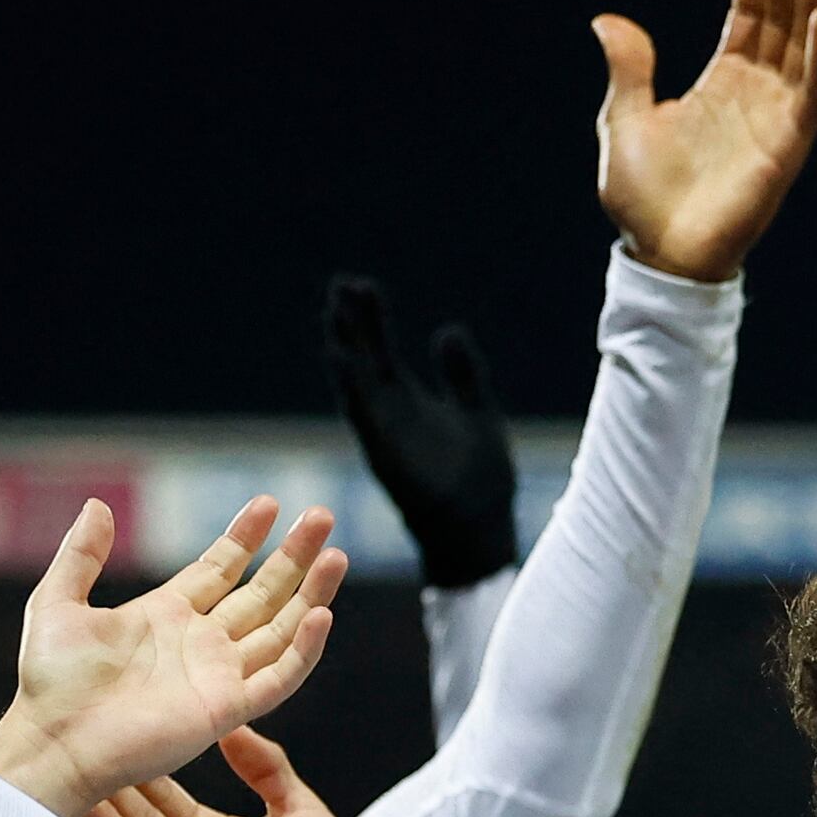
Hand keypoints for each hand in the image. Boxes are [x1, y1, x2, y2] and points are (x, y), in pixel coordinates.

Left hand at [0, 499, 345, 816]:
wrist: (54, 740)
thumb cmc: (50, 683)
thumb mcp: (57, 602)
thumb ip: (81, 555)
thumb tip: (98, 505)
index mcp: (165, 617)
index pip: (220, 570)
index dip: (245, 538)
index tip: (268, 504)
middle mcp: (199, 645)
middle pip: (262, 594)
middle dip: (293, 556)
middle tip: (321, 517)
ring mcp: (217, 677)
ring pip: (281, 630)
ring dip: (310, 593)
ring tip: (335, 554)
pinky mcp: (226, 709)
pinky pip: (278, 678)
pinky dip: (303, 650)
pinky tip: (321, 614)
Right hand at [323, 277, 519, 586]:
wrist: (482, 530)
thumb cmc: (480, 481)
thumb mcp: (476, 411)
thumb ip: (462, 373)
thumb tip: (448, 329)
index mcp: (409, 404)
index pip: (382, 352)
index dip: (371, 320)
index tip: (359, 285)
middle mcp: (390, 417)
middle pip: (364, 361)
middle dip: (352, 325)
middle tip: (339, 285)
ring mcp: (386, 437)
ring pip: (357, 386)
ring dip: (346, 351)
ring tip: (334, 314)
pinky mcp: (388, 457)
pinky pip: (365, 418)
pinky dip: (353, 388)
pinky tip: (344, 358)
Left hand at [595, 0, 816, 283]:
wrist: (661, 251)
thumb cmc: (642, 195)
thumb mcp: (625, 117)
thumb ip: (629, 67)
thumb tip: (607, 19)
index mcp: (719, 84)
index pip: (746, 18)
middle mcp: (753, 94)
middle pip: (778, 22)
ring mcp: (774, 117)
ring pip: (802, 47)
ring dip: (809, 1)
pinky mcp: (788, 144)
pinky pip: (813, 92)